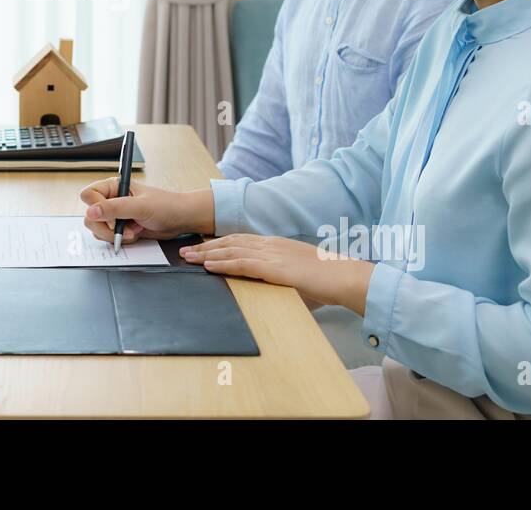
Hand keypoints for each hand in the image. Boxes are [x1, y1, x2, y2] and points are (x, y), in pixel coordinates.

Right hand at [78, 177, 213, 244]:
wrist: (181, 219)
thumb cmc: (166, 206)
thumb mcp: (140, 206)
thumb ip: (115, 208)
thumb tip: (91, 212)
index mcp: (114, 186)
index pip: (89, 195)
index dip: (96, 208)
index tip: (113, 218)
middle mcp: (112, 199)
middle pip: (90, 215)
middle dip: (106, 227)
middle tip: (122, 230)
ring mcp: (115, 215)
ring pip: (97, 228)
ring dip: (113, 235)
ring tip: (133, 232)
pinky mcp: (121, 228)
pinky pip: (108, 237)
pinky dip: (119, 240)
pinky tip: (134, 235)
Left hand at [180, 234, 375, 312]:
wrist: (344, 277)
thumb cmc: (327, 281)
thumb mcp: (299, 276)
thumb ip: (283, 279)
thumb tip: (276, 290)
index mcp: (277, 244)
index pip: (241, 240)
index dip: (219, 243)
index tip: (203, 246)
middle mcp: (271, 245)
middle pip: (230, 242)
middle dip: (206, 246)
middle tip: (186, 251)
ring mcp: (272, 254)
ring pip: (231, 251)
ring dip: (207, 254)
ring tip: (188, 258)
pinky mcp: (274, 268)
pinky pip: (242, 264)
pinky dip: (222, 264)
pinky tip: (208, 266)